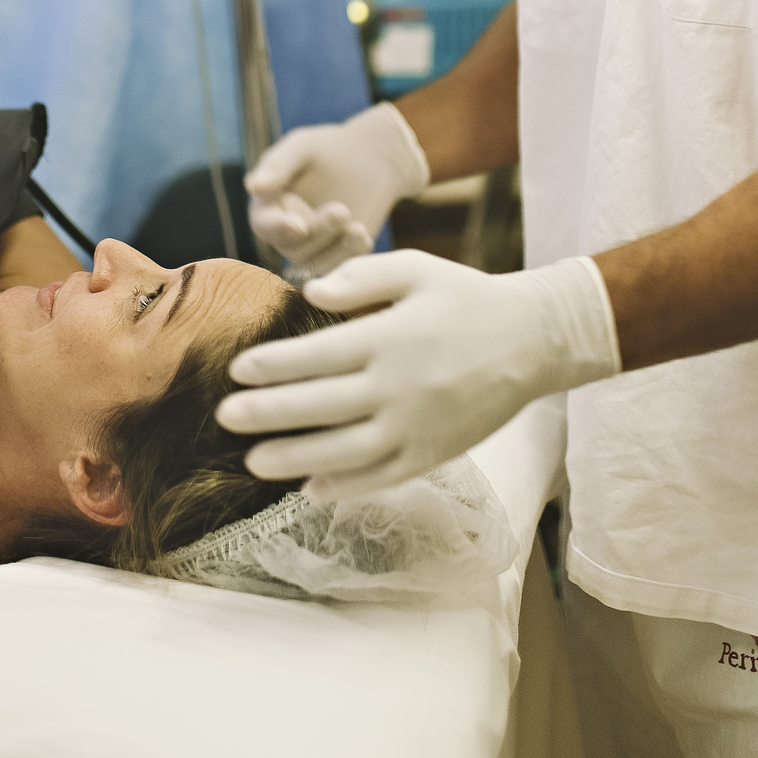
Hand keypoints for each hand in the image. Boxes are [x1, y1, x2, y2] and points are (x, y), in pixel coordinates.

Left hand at [216, 248, 620, 498]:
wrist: (532, 341)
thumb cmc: (465, 297)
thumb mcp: (416, 267)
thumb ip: (361, 276)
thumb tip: (310, 293)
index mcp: (391, 336)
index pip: (319, 355)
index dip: (274, 365)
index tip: (237, 370)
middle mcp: (401, 386)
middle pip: (322, 406)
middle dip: (268, 413)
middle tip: (224, 417)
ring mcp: (418, 427)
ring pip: (346, 451)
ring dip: (295, 458)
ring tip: (252, 461)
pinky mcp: (435, 454)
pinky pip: (384, 478)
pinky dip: (346, 488)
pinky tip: (311, 490)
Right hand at [245, 104, 429, 275]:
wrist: (368, 159)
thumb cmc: (329, 148)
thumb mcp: (303, 147)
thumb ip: (278, 164)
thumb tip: (251, 186)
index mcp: (267, 205)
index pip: (264, 224)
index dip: (279, 228)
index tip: (299, 225)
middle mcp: (283, 231)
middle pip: (292, 246)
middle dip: (318, 231)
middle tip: (342, 210)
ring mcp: (310, 247)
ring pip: (315, 261)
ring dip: (336, 247)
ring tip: (358, 228)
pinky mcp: (334, 255)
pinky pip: (339, 265)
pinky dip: (351, 255)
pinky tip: (364, 237)